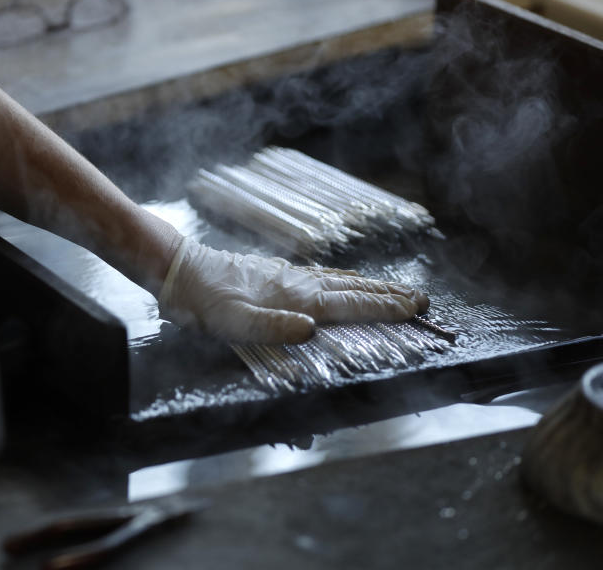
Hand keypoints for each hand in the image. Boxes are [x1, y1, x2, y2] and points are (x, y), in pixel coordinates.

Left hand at [158, 238, 428, 343]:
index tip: (415, 309)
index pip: (350, 305)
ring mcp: (288, 276)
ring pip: (340, 281)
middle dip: (388, 296)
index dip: (384, 309)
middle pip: (353, 290)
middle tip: (421, 300)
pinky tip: (344, 280)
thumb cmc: (204, 302)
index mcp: (294, 298)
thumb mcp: (232, 323)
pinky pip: (322, 276)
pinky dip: (344, 279)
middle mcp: (298, 283)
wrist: (180, 272)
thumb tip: (311, 330)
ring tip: (395, 290)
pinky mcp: (276, 274)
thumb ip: (272, 328)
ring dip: (371, 286)